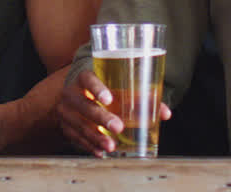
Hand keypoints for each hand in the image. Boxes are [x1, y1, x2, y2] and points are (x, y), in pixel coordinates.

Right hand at [55, 69, 171, 156]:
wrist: (74, 94)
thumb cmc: (103, 90)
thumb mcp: (116, 88)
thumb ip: (140, 97)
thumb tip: (165, 113)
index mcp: (83, 78)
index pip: (87, 79)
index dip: (97, 88)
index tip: (109, 99)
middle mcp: (71, 93)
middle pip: (84, 105)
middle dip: (101, 118)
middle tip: (118, 127)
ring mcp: (65, 111)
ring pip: (79, 125)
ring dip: (96, 137)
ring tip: (111, 146)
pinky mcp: (64, 127)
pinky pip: (75, 138)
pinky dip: (89, 146)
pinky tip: (100, 152)